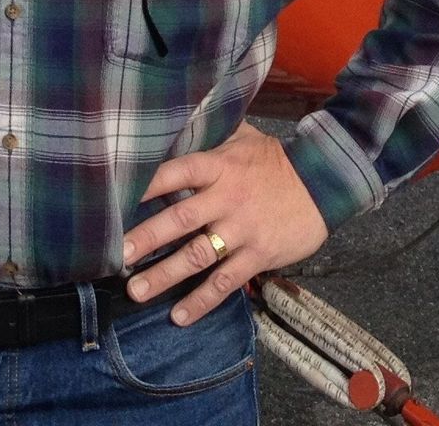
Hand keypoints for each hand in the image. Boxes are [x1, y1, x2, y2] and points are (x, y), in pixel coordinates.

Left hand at [120, 123, 329, 325]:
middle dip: (147, 237)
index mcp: (220, 166)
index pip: (177, 171)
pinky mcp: (258, 255)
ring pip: (197, 255)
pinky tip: (180, 315)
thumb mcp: (244, 138)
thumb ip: (212, 136)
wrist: (322, 185)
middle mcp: (226, 198)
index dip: (147, 184)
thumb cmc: (275, 161)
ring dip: (164, 275)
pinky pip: (225, 281)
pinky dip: (202, 300)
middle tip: (116, 255)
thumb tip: (178, 121)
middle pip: (180, 218)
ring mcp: (242, 229)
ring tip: (136, 290)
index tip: (115, 197)